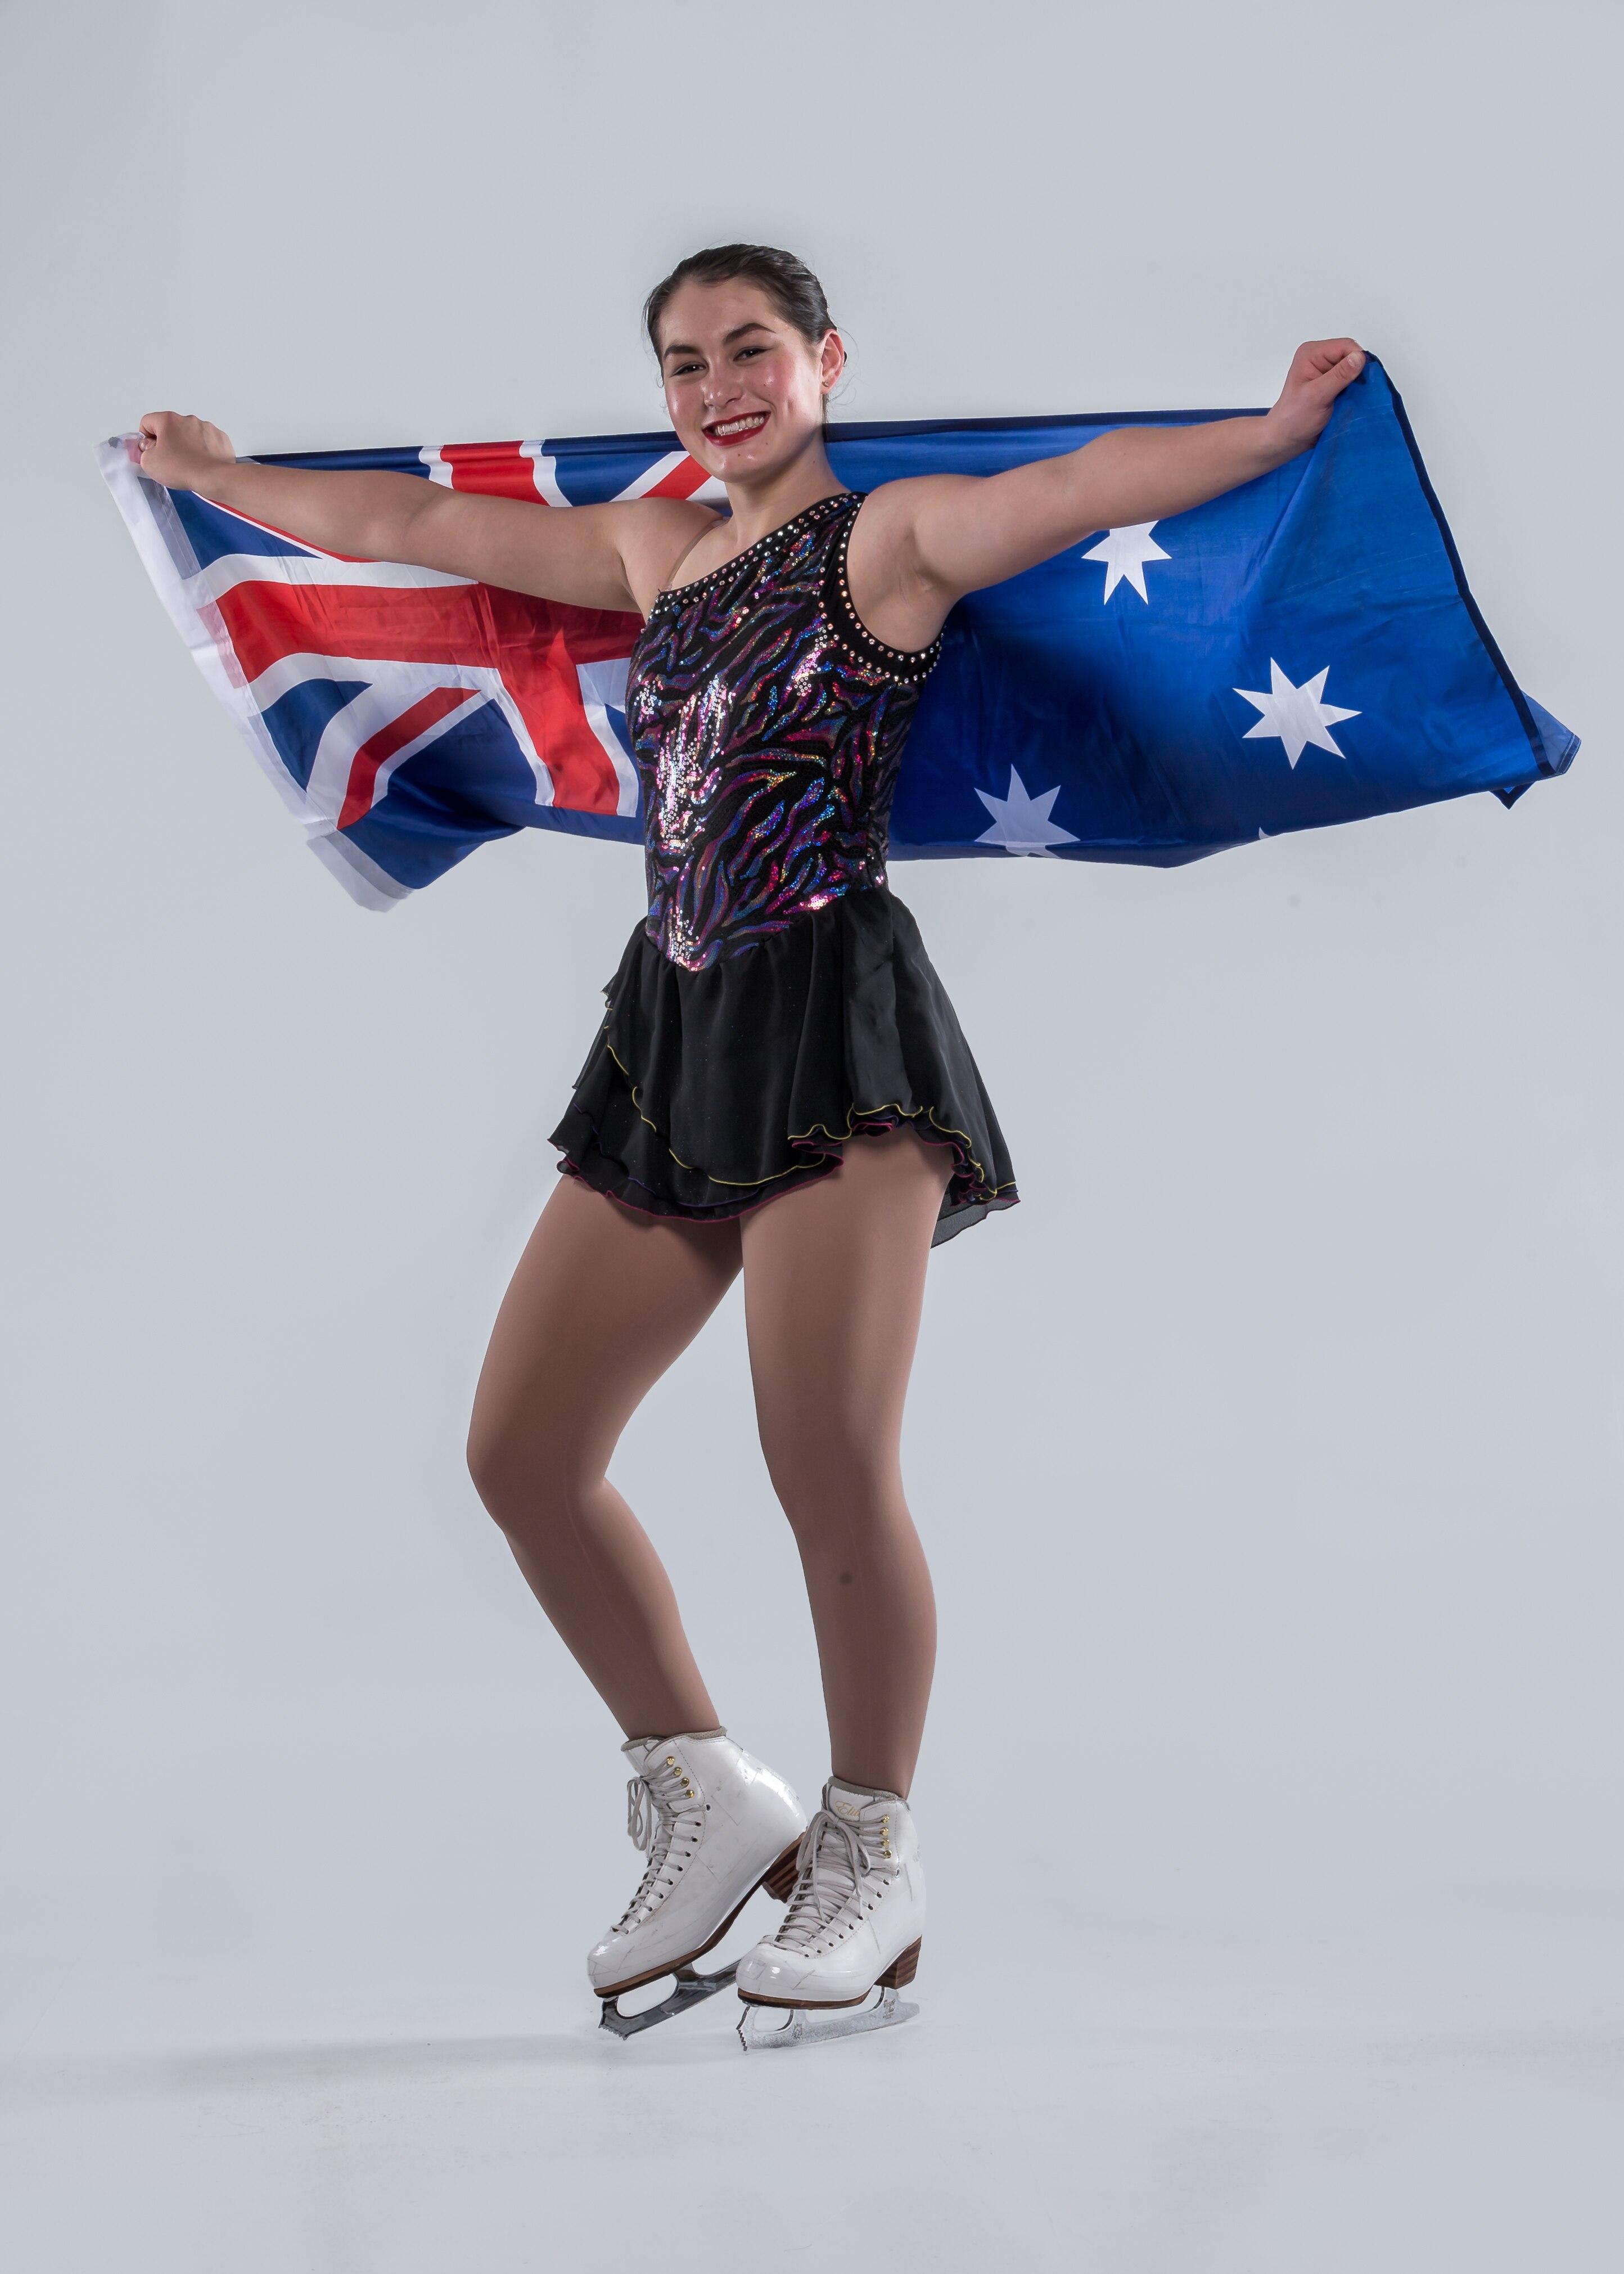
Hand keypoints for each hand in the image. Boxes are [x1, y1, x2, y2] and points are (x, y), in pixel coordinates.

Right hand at [137, 411, 236, 493]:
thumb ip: (143, 452)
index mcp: (168, 420)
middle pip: (169, 428)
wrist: (214, 477)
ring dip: (185, 445)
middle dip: (166, 442)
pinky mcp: (219, 437)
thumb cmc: (185, 469)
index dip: (145, 438)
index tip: (150, 450)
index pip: (147, 422)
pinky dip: (202, 450)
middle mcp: (188, 419)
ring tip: (187, 463)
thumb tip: (149, 450)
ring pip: (188, 434)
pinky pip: (206, 441)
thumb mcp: (149, 463)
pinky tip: (201, 463)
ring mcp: (206, 427)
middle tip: (168, 460)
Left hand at [1262, 339, 1365, 458]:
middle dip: (1357, 373)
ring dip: (1357, 385)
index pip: (1346, 346)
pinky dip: (1354, 392)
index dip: (1357, 361)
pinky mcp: (1332, 384)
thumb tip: (1359, 357)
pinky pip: (1352, 382)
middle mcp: (1319, 358)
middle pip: (1352, 356)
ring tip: (1349, 400)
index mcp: (1311, 353)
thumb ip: (1339, 375)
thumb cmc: (1293, 419)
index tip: (1359, 381)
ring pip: (1354, 370)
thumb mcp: (1317, 395)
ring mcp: (1326, 371)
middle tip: (1353, 394)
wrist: (1286, 439)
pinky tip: (1349, 402)